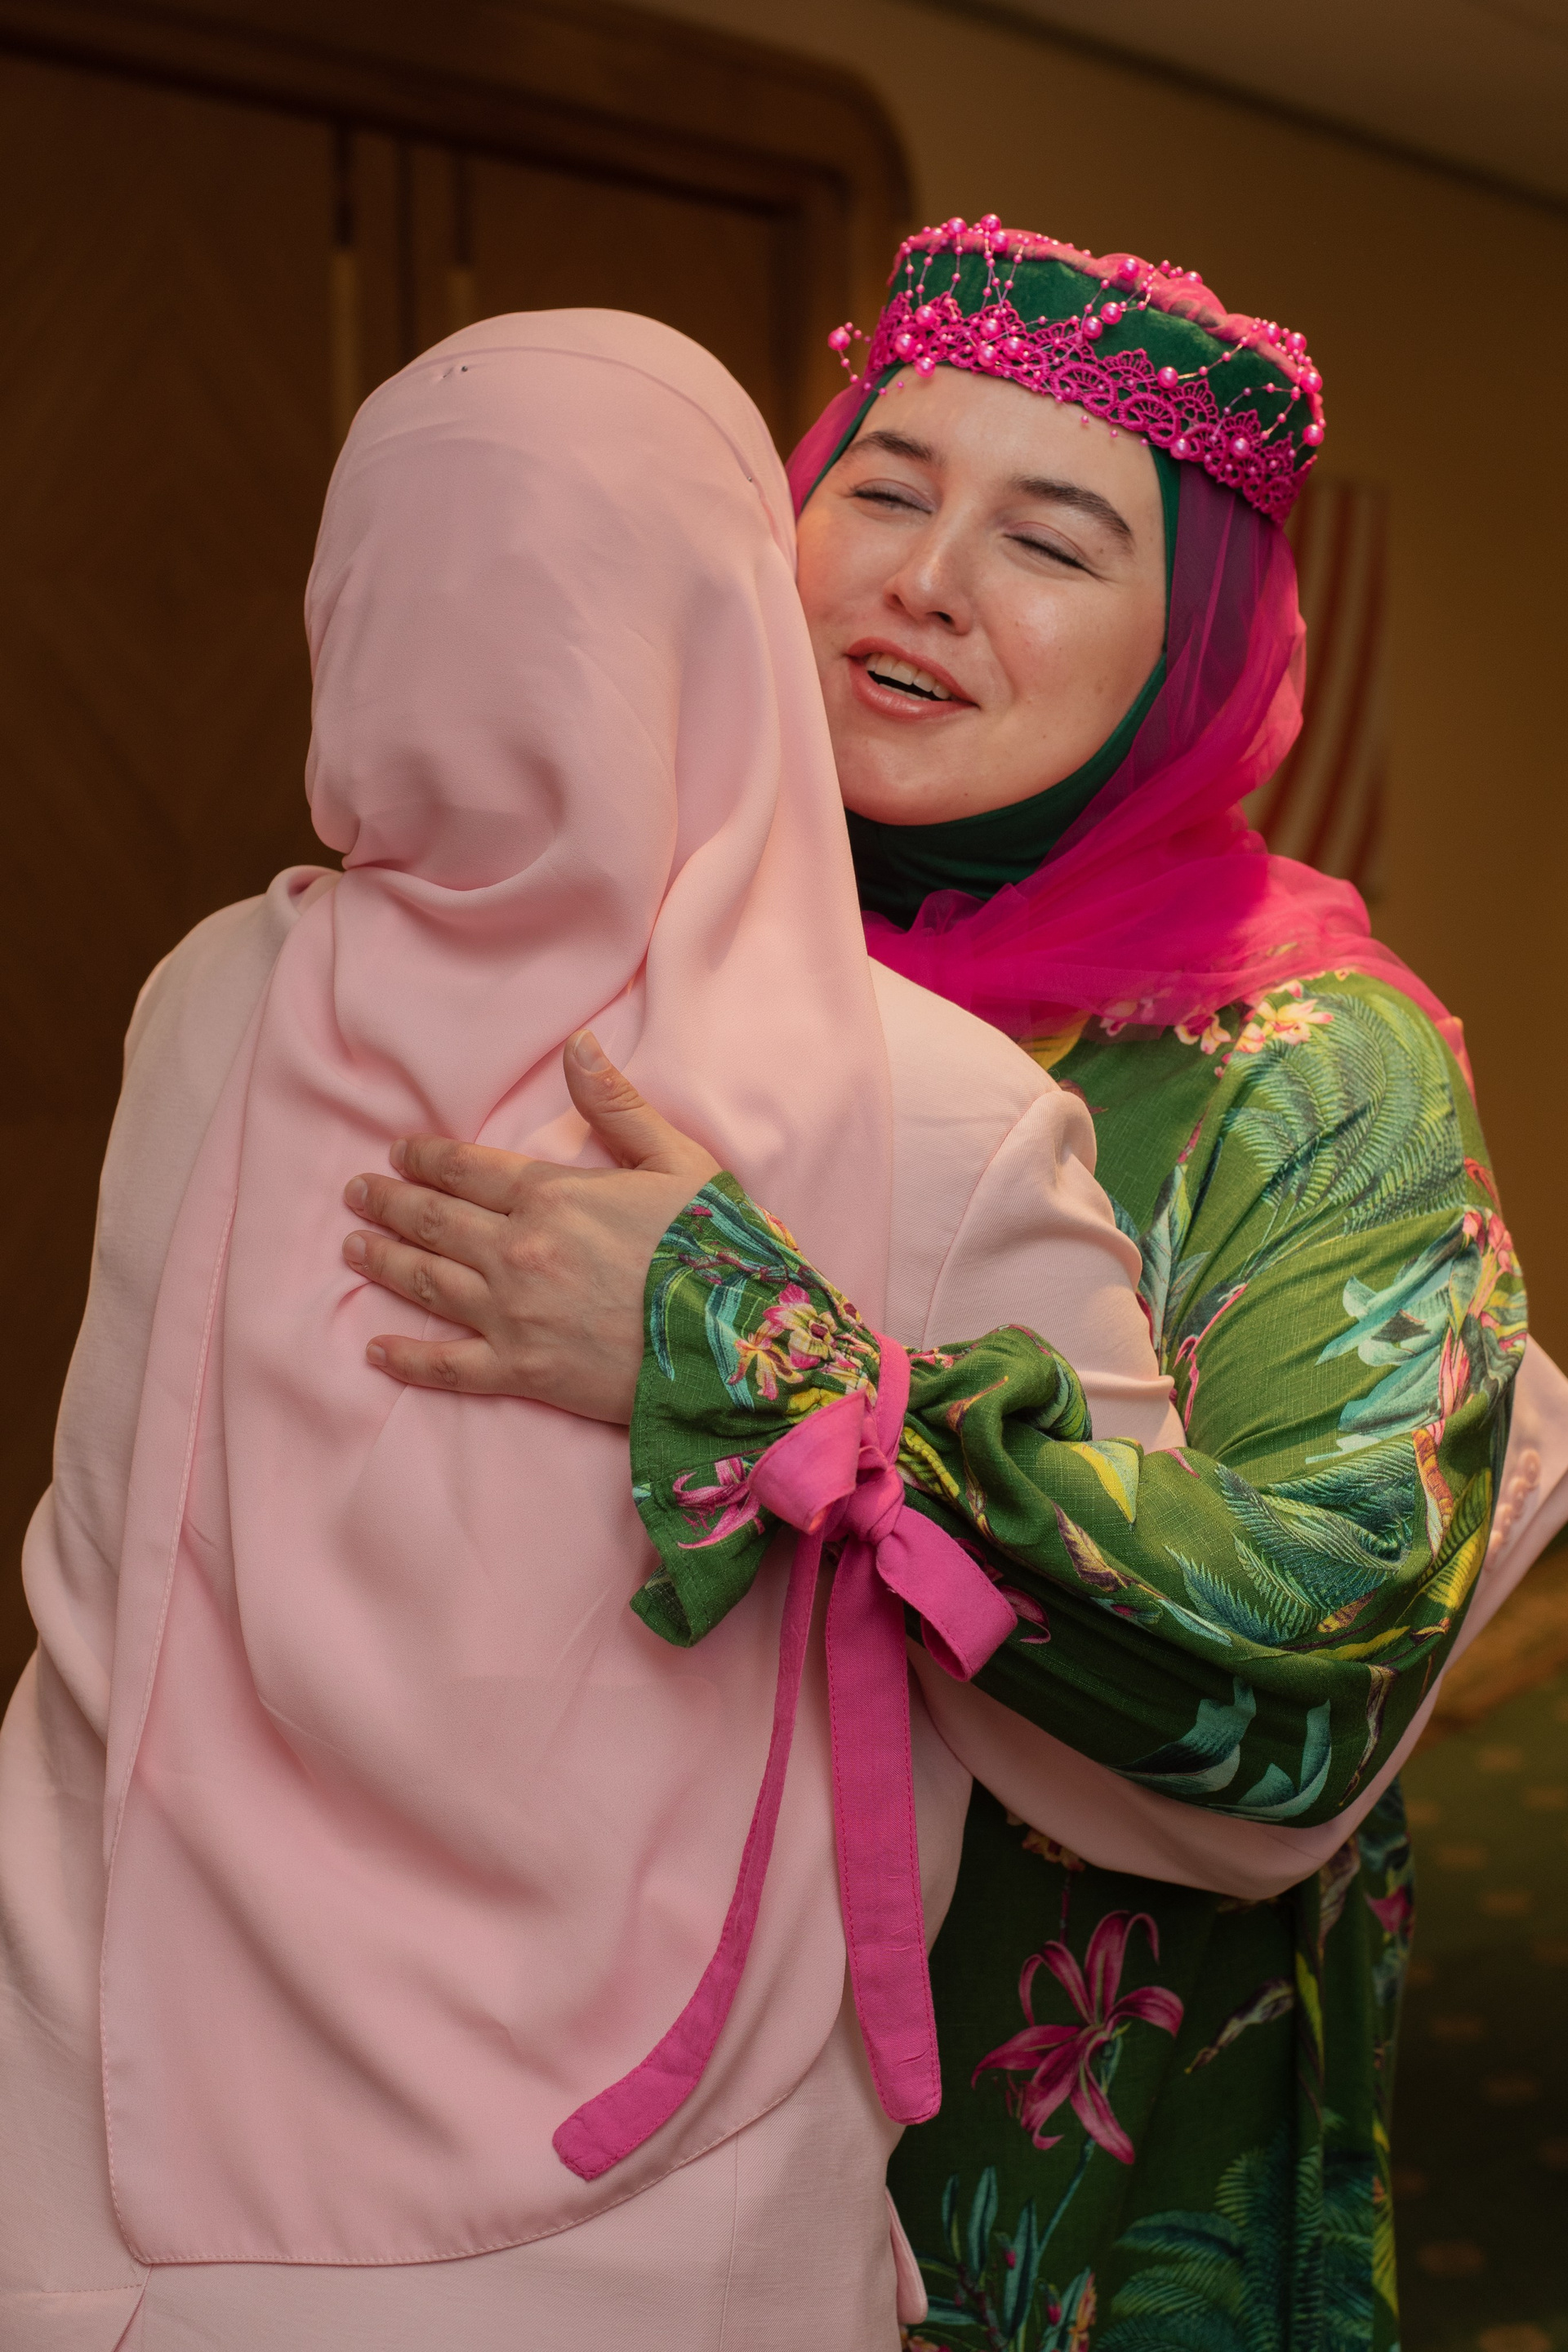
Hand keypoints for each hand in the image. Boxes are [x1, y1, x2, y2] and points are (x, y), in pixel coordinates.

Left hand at [342, 1031, 718, 1421]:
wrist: (736, 1345)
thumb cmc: (716, 1250)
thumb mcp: (678, 1161)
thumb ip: (617, 1105)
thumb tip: (578, 1045)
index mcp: (552, 1195)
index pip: (467, 1169)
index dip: (426, 1158)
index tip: (397, 1152)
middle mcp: (517, 1250)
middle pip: (433, 1221)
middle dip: (389, 1203)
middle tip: (357, 1194)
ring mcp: (513, 1314)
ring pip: (428, 1282)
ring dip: (383, 1262)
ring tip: (353, 1249)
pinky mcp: (522, 1372)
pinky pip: (448, 1365)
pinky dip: (407, 1358)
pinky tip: (376, 1350)